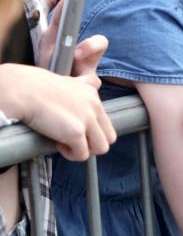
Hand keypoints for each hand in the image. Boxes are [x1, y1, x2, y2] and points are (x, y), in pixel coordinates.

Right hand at [0, 62, 115, 160]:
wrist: (21, 90)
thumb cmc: (34, 86)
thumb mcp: (66, 80)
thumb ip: (82, 85)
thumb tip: (96, 82)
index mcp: (91, 92)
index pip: (105, 120)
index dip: (93, 130)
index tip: (76, 128)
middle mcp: (94, 105)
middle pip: (109, 137)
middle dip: (93, 143)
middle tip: (73, 140)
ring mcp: (87, 119)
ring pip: (101, 148)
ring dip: (84, 150)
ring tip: (66, 143)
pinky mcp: (77, 132)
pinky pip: (82, 155)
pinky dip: (71, 154)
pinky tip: (58, 143)